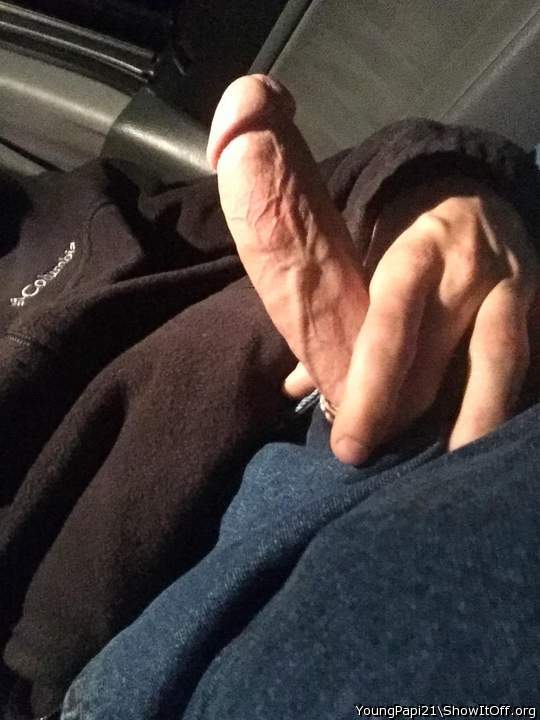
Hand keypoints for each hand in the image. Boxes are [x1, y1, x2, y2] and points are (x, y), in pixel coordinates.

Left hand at [330, 179, 538, 461]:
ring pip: (500, 366)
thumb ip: (338, 320)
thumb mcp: (368, 258)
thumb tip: (296, 388)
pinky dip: (514, 400)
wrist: (474, 191)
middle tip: (381, 464)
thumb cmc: (406, 235)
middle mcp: (469, 270)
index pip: (388, 334)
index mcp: (414, 255)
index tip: (347, 446)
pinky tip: (494, 438)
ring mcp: (515, 285)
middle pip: (440, 362)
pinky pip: (534, 356)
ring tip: (452, 468)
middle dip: (407, 419)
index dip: (368, 395)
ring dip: (474, 422)